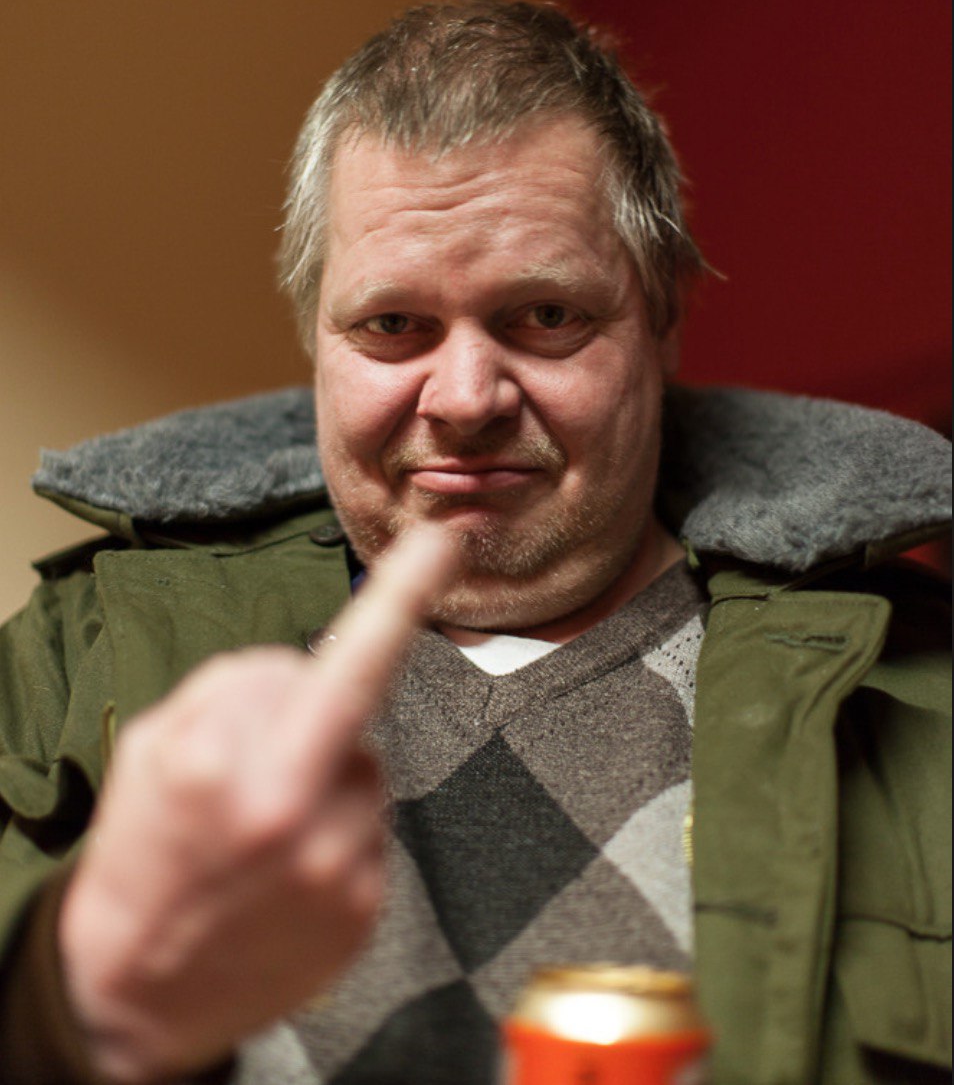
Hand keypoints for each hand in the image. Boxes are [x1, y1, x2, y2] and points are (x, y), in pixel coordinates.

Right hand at [58, 524, 456, 1083]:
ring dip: (327, 773)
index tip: (448, 542)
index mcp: (227, 761)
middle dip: (315, 711)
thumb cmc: (144, 852)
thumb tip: (306, 672)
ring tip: (266, 825)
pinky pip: (372, 826)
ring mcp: (338, 867)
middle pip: (350, 706)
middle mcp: (293, 813)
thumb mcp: (154, 746)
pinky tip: (289, 865)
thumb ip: (236, 688)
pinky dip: (339, 827)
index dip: (404, 593)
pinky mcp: (366, 910)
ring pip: (368, 765)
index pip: (339, 659)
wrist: (138, 991)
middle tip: (269, 752)